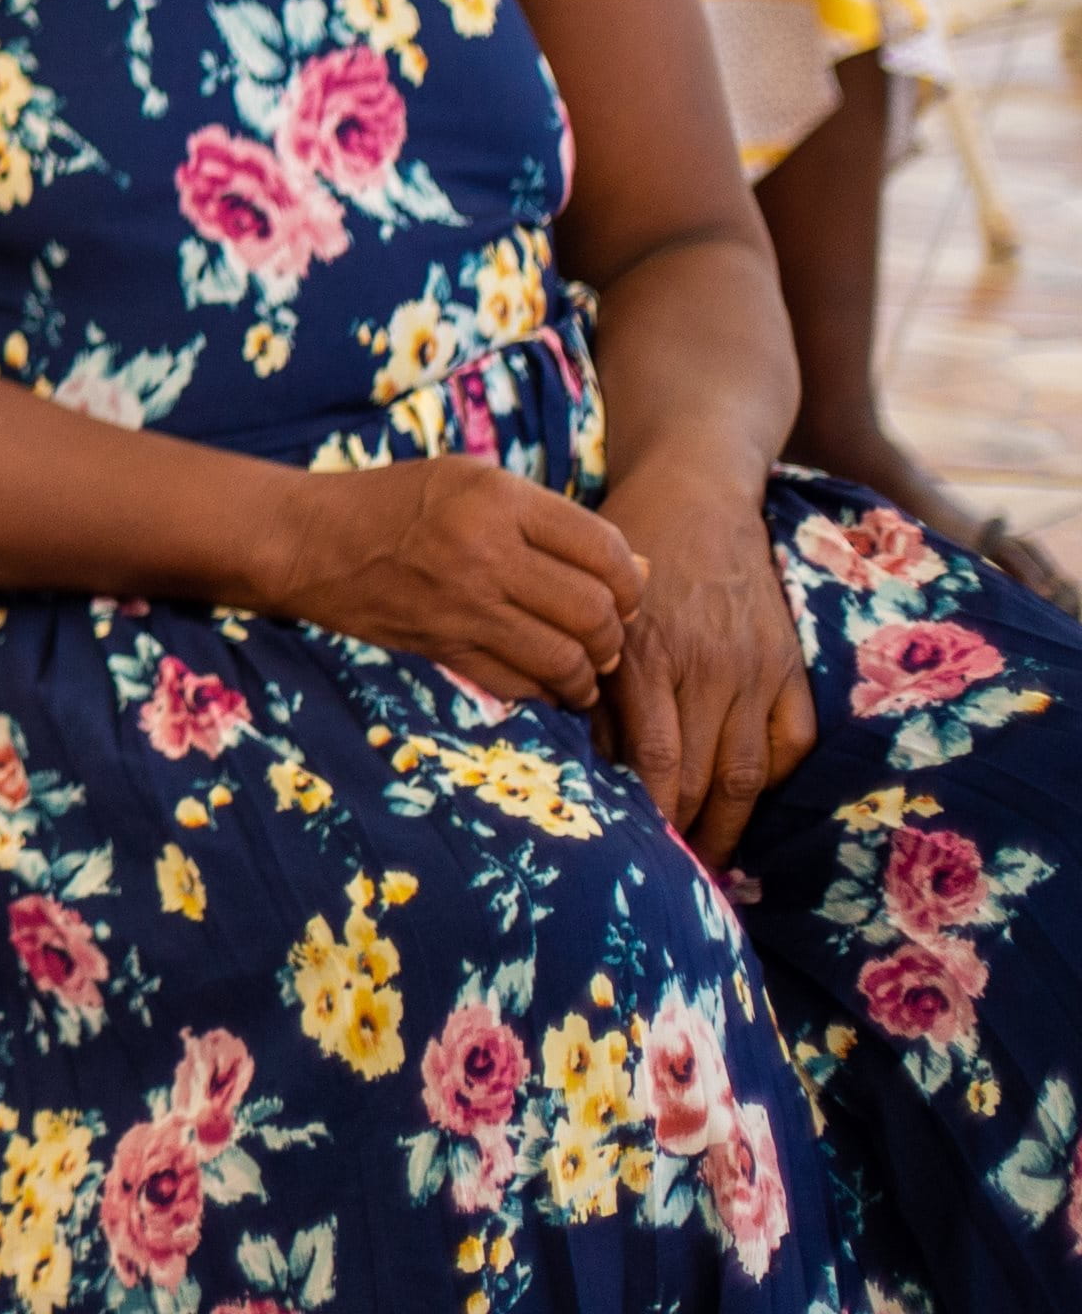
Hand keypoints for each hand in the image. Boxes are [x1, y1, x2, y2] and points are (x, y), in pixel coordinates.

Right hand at [256, 456, 647, 705]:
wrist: (308, 540)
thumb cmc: (397, 502)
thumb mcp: (473, 483)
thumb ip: (552, 522)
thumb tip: (639, 573)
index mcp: (497, 499)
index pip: (604, 551)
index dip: (630, 581)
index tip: (623, 592)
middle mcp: (485, 551)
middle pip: (593, 612)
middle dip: (615, 632)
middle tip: (606, 634)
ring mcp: (462, 605)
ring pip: (565, 658)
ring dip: (588, 673)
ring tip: (585, 667)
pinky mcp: (441, 646)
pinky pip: (519, 684)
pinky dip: (546, 692)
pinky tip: (546, 682)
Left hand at [596, 453, 815, 863]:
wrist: (692, 493)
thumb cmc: (620, 555)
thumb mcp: (588, 612)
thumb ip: (586, 682)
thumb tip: (576, 762)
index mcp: (647, 656)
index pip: (657, 762)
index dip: (653, 817)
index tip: (639, 855)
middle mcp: (706, 667)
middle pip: (708, 778)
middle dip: (691, 834)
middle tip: (676, 877)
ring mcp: (754, 667)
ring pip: (752, 772)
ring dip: (733, 824)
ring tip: (712, 859)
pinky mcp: (787, 662)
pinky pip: (794, 740)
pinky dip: (776, 778)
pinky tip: (751, 800)